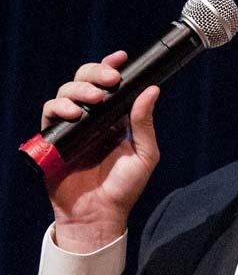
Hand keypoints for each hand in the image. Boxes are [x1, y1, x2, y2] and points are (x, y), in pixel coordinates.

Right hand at [41, 51, 160, 252]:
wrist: (98, 216)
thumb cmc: (124, 188)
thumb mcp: (144, 154)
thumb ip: (144, 123)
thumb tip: (152, 90)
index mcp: (114, 117)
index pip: (110, 84)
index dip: (111, 66)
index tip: (121, 58)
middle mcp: (92, 118)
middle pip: (85, 80)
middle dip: (95, 72)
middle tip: (109, 79)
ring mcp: (72, 127)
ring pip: (66, 92)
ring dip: (79, 89)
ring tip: (93, 100)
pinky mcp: (53, 139)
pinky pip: (49, 113)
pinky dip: (59, 107)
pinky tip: (73, 112)